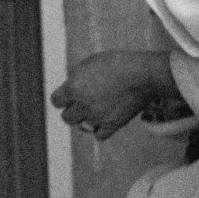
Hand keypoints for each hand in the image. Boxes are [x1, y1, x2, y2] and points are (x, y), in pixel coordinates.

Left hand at [50, 51, 174, 140]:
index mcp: (73, 87)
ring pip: (82, 127)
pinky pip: (99, 135)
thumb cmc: (118, 63)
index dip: (64, 98)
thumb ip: (77, 77)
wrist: (142, 74)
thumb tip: (72, 87)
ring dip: (87, 120)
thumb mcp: (92, 62)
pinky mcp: (112, 125)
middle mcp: (82, 104)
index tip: (72, 96)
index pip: (56, 101)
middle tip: (85, 104)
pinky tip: (107, 120)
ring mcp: (97, 116)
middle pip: (67, 117)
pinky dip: (101, 130)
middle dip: (74, 111)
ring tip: (97, 112)